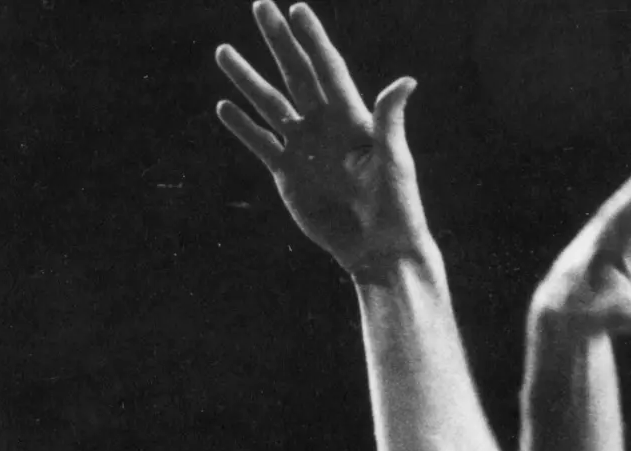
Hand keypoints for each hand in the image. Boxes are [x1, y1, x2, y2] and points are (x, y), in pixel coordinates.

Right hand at [216, 2, 428, 277]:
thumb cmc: (396, 205)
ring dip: (247, 79)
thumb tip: (405, 81)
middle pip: (295, 74)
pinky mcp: (288, 174)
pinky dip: (243, 126)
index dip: (312, 38)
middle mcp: (324, 125)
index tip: (296, 9)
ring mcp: (303, 148)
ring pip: (270, 104)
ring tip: (224, 52)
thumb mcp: (394, 160)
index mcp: (351, 117)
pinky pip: (261, 144)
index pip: (328, 67)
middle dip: (278, 41)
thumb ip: (389, 120)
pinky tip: (225, 107)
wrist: (378, 248)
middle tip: (260, 6)